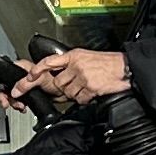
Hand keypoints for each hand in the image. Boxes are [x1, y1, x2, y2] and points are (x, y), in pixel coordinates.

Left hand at [13, 46, 130, 105]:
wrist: (126, 68)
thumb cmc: (109, 63)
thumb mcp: (87, 57)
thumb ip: (71, 65)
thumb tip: (59, 76)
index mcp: (74, 56)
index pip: (49, 62)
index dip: (37, 70)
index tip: (29, 77)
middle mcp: (76, 65)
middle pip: (58, 83)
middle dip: (65, 88)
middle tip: (76, 86)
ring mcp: (83, 76)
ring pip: (68, 93)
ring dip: (76, 94)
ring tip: (88, 87)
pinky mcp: (90, 87)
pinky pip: (80, 99)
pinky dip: (85, 99)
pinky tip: (93, 92)